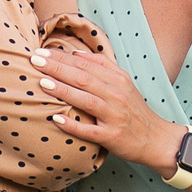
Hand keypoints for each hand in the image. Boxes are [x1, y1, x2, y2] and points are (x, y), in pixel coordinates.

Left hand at [34, 46, 183, 174]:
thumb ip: (103, 66)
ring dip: (64, 91)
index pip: (86, 65)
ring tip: (42, 82)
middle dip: (58, 68)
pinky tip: (56, 118)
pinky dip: (73, 125)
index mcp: (118, 80)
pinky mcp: (111, 137)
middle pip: (84, 78)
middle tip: (35, 60)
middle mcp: (117, 95)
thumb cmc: (134, 110)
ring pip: (86, 100)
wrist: (156, 139)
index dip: (63, 58)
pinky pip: (89, 131)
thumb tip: (76, 54)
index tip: (42, 52)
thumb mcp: (124, 82)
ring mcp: (114, 117)